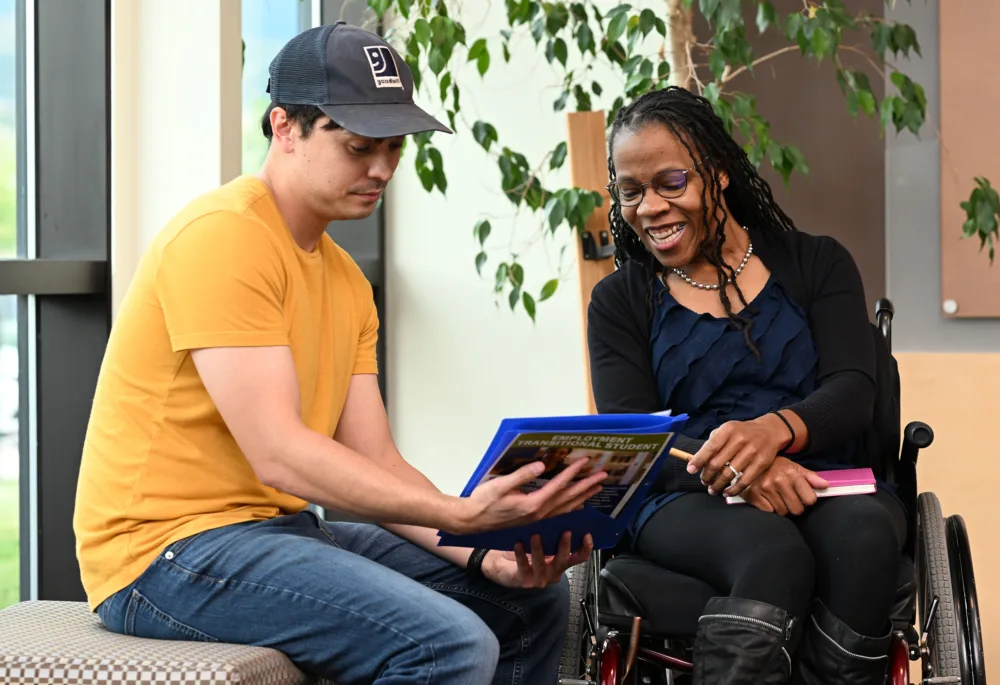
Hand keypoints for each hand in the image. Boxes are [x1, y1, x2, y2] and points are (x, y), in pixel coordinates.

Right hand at [451, 457, 606, 534]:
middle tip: (603, 476)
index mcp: (532, 504)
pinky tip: (578, 505)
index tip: (586, 462)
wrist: (472, 521)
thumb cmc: (483, 502)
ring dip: (583, 496)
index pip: (558, 486)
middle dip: (586, 486)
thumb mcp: (500, 485)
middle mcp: (539, 513)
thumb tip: (542, 465)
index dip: (573, 472)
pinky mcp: (533, 519)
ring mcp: (537, 518)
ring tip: (597, 488)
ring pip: (566, 507)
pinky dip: (571, 507)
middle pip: (568, 498)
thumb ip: (522, 475)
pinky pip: (558, 513)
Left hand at [482, 531, 593, 588]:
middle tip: (565, 532)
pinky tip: (518, 544)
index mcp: (561, 562)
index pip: (579, 558)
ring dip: (539, 549)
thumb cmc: (526, 550)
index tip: (586, 534)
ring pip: (541, 564)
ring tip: (536, 535)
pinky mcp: (523, 580)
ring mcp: (538, 578)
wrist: (502, 565)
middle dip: (565, 546)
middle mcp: (552, 572)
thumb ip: (556, 531)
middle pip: (563, 561)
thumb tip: (571, 510)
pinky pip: (523, 566)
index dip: (585, 548)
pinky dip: (520, 555)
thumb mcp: (544, 540)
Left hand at [687, 416, 788, 496]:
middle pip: (717, 463)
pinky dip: (733, 490)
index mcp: (728, 430)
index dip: (698, 461)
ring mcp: (751, 452)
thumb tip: (697, 461)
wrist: (769, 432)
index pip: (710, 448)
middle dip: (707, 476)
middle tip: (704, 481)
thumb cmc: (742, 432)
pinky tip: (726, 492)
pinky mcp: (761, 463)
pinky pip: (744, 481)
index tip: (690, 470)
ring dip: (717, 485)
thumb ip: (713, 442)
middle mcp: (739, 440)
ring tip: (712, 489)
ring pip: (729, 474)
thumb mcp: (727, 430)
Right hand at [740, 457, 829, 515]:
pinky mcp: (754, 495)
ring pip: (783, 512)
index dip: (807, 499)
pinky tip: (767, 499)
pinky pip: (769, 512)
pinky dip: (769, 508)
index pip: (810, 499)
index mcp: (791, 473)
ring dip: (781, 507)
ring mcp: (765, 489)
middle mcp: (778, 481)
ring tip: (777, 497)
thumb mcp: (793, 467)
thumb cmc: (774, 466)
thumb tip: (826, 485)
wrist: (748, 462)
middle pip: (797, 509)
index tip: (802, 496)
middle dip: (794, 506)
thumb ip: (810, 477)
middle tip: (788, 498)